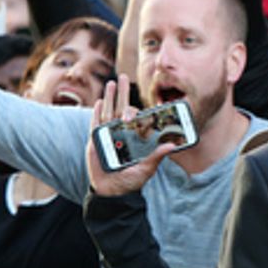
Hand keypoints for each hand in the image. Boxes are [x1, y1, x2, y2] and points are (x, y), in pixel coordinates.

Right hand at [85, 75, 176, 197]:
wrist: (111, 191)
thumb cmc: (130, 181)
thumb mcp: (146, 169)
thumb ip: (156, 157)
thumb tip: (172, 146)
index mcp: (134, 137)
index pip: (136, 119)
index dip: (138, 110)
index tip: (142, 106)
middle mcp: (121, 133)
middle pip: (121, 108)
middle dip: (122, 92)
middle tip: (123, 77)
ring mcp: (107, 135)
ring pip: (108, 111)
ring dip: (109, 96)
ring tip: (111, 83)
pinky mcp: (95, 140)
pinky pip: (95, 123)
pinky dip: (97, 112)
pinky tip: (99, 101)